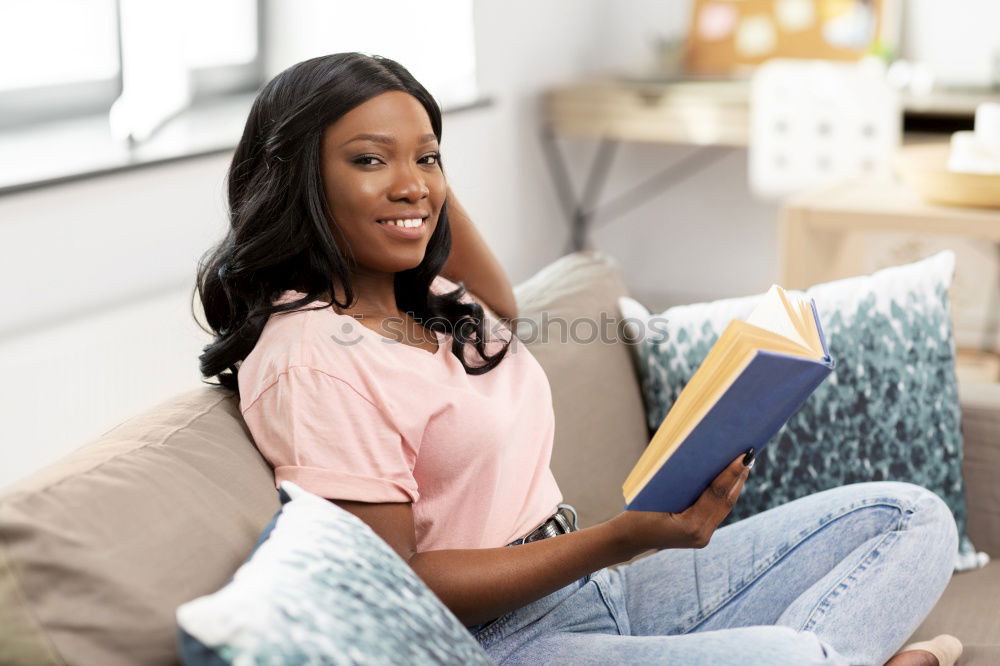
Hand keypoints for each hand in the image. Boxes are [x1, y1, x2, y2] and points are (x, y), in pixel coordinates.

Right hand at [610, 453, 751, 551]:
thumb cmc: (637, 514)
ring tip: (744, 463)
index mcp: (690, 525)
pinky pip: (718, 511)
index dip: (731, 473)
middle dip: (739, 476)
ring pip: (725, 506)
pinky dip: (726, 494)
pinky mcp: (701, 535)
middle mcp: (701, 535)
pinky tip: (731, 480)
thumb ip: (681, 483)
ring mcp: (703, 537)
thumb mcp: (656, 494)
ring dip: (736, 485)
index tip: (744, 455)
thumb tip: (704, 461)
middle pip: (726, 500)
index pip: (716, 494)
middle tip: (749, 453)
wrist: (628, 539)